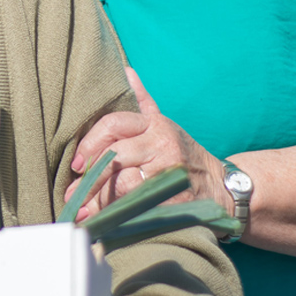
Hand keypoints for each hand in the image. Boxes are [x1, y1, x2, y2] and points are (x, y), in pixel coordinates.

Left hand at [66, 68, 230, 220]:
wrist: (222, 187)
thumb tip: (126, 72)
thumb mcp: (164, 124)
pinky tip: (104, 223)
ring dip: (100, 201)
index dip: (90, 143)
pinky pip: (139, 206)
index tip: (77, 164)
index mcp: (155, 125)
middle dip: (90, 178)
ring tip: (83, 213)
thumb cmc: (184, 154)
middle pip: (115, 157)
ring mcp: (170, 172)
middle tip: (72, 195)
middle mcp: (162, 145)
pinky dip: (119, 216)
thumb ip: (142, 101)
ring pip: (124, 184)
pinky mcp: (176, 198)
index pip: (114, 124)